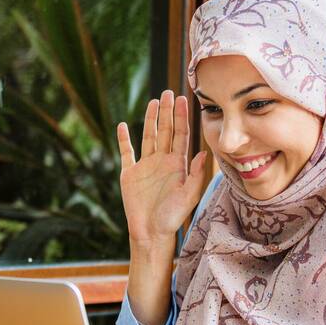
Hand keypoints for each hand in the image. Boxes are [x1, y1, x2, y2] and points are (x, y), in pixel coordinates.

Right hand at [117, 90, 207, 249]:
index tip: (183, 99)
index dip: (182, 117)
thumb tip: (203, 152)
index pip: (181, 135)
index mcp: (178, 164)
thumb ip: (196, 175)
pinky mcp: (129, 173)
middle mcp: (162, 161)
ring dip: (150, 119)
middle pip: (165, 130)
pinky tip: (122, 126)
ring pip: (148, 136)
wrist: (151, 233)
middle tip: (168, 92)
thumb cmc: (172, 218)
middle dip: (167, 111)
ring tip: (153, 101)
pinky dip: (123, 139)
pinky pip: (127, 152)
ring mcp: (145, 166)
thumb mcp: (188, 196)